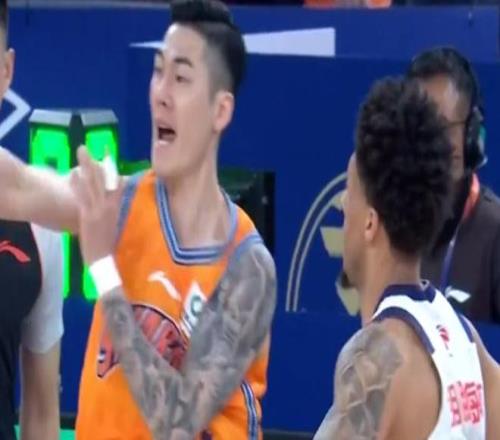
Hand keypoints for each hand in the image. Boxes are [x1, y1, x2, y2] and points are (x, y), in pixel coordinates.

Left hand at [71, 146, 122, 264]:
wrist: (104, 261)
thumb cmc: (108, 246)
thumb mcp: (113, 226)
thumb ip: (111, 213)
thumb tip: (111, 203)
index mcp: (117, 209)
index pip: (118, 186)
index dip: (113, 172)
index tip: (109, 159)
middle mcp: (109, 206)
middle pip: (104, 180)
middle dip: (96, 163)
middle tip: (89, 149)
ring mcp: (99, 210)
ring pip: (93, 184)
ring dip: (87, 166)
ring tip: (82, 152)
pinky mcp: (88, 216)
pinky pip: (82, 197)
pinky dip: (78, 185)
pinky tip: (73, 174)